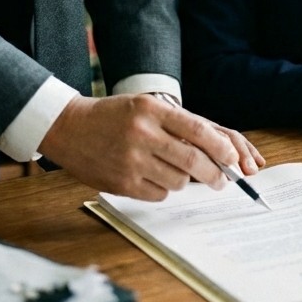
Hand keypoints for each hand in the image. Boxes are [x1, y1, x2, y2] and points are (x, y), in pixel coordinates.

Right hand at [37, 94, 264, 200]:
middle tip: (220, 179)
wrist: (69, 128)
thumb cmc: (113, 116)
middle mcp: (142, 134)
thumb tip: (215, 150)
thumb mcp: (144, 107)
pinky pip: (159, 194)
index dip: (221, 147)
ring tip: (172, 170)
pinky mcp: (122, 183)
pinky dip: (163, 188)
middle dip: (214, 173)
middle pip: (193, 161)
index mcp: (151, 110)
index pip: (198, 130)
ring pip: (178, 181)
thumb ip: (177, 125)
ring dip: (184, 180)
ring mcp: (131, 161)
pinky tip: (151, 176)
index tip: (232, 158)